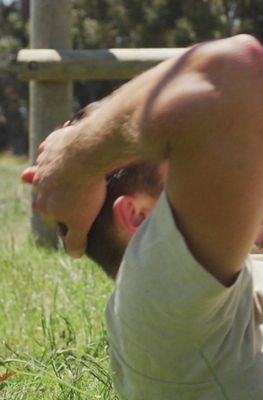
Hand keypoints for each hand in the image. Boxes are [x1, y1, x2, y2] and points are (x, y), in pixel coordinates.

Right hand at [21, 125, 106, 256]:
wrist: (86, 155)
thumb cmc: (84, 191)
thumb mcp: (82, 222)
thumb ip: (76, 240)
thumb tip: (74, 255)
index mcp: (45, 205)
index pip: (51, 218)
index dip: (63, 221)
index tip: (74, 220)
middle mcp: (39, 183)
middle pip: (45, 194)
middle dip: (52, 198)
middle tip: (64, 197)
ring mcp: (45, 162)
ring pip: (45, 170)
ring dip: (51, 174)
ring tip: (60, 173)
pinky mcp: (54, 144)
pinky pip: (51, 147)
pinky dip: (55, 150)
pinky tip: (64, 149)